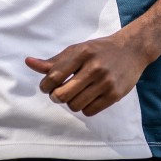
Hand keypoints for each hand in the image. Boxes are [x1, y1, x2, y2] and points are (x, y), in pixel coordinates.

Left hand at [25, 31, 152, 115]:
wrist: (131, 50)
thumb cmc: (98, 50)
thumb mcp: (76, 50)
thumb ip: (53, 61)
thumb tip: (28, 62)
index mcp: (81, 53)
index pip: (54, 76)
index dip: (45, 85)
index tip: (46, 87)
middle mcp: (94, 67)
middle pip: (62, 95)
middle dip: (55, 97)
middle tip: (57, 94)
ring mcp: (106, 82)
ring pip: (75, 105)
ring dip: (70, 103)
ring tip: (74, 94)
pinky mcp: (115, 94)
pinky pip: (89, 111)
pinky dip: (84, 108)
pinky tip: (87, 98)